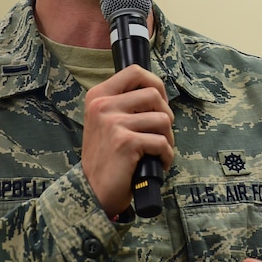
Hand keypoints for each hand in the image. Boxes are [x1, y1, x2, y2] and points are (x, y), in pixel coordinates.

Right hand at [82, 65, 174, 216]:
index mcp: (98, 96)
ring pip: (162, 119)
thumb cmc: (107, 156)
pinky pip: (162, 142)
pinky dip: (166, 156)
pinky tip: (157, 163)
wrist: (93, 190)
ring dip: (168, 138)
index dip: (155, 83)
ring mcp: (113, 123)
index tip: (160, 101)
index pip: (134, 71)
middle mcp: (103, 105)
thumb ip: (125, 103)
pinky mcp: (126, 142)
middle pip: (154, 94)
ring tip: (157, 151)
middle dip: (166, 115)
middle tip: (160, 133)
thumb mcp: (107, 121)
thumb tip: (158, 91)